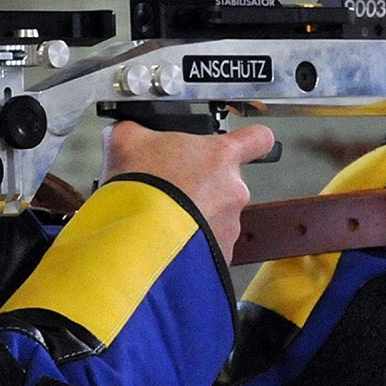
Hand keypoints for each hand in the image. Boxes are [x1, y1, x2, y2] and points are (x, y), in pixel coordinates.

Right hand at [100, 120, 275, 263]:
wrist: (137, 238)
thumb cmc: (141, 187)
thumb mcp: (127, 141)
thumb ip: (136, 130)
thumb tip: (128, 131)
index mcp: (220, 155)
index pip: (258, 139)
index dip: (252, 140)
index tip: (245, 144)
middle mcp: (234, 189)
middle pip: (226, 181)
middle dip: (202, 185)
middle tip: (172, 188)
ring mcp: (230, 225)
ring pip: (218, 215)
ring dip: (197, 215)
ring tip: (164, 216)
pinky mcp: (221, 255)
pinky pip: (210, 244)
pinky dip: (193, 241)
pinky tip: (168, 237)